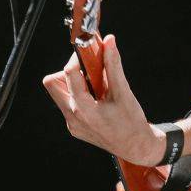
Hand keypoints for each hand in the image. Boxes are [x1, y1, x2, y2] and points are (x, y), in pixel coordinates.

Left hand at [42, 35, 163, 166]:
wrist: (136, 147)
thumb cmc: (132, 123)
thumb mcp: (124, 92)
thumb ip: (113, 65)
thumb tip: (108, 43)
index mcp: (83, 110)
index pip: (68, 74)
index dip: (78, 59)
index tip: (90, 53)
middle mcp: (73, 118)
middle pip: (54, 83)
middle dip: (69, 72)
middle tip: (90, 71)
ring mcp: (72, 124)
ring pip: (59, 94)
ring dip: (74, 83)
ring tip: (96, 86)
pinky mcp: (75, 126)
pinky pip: (68, 104)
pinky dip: (79, 94)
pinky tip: (97, 98)